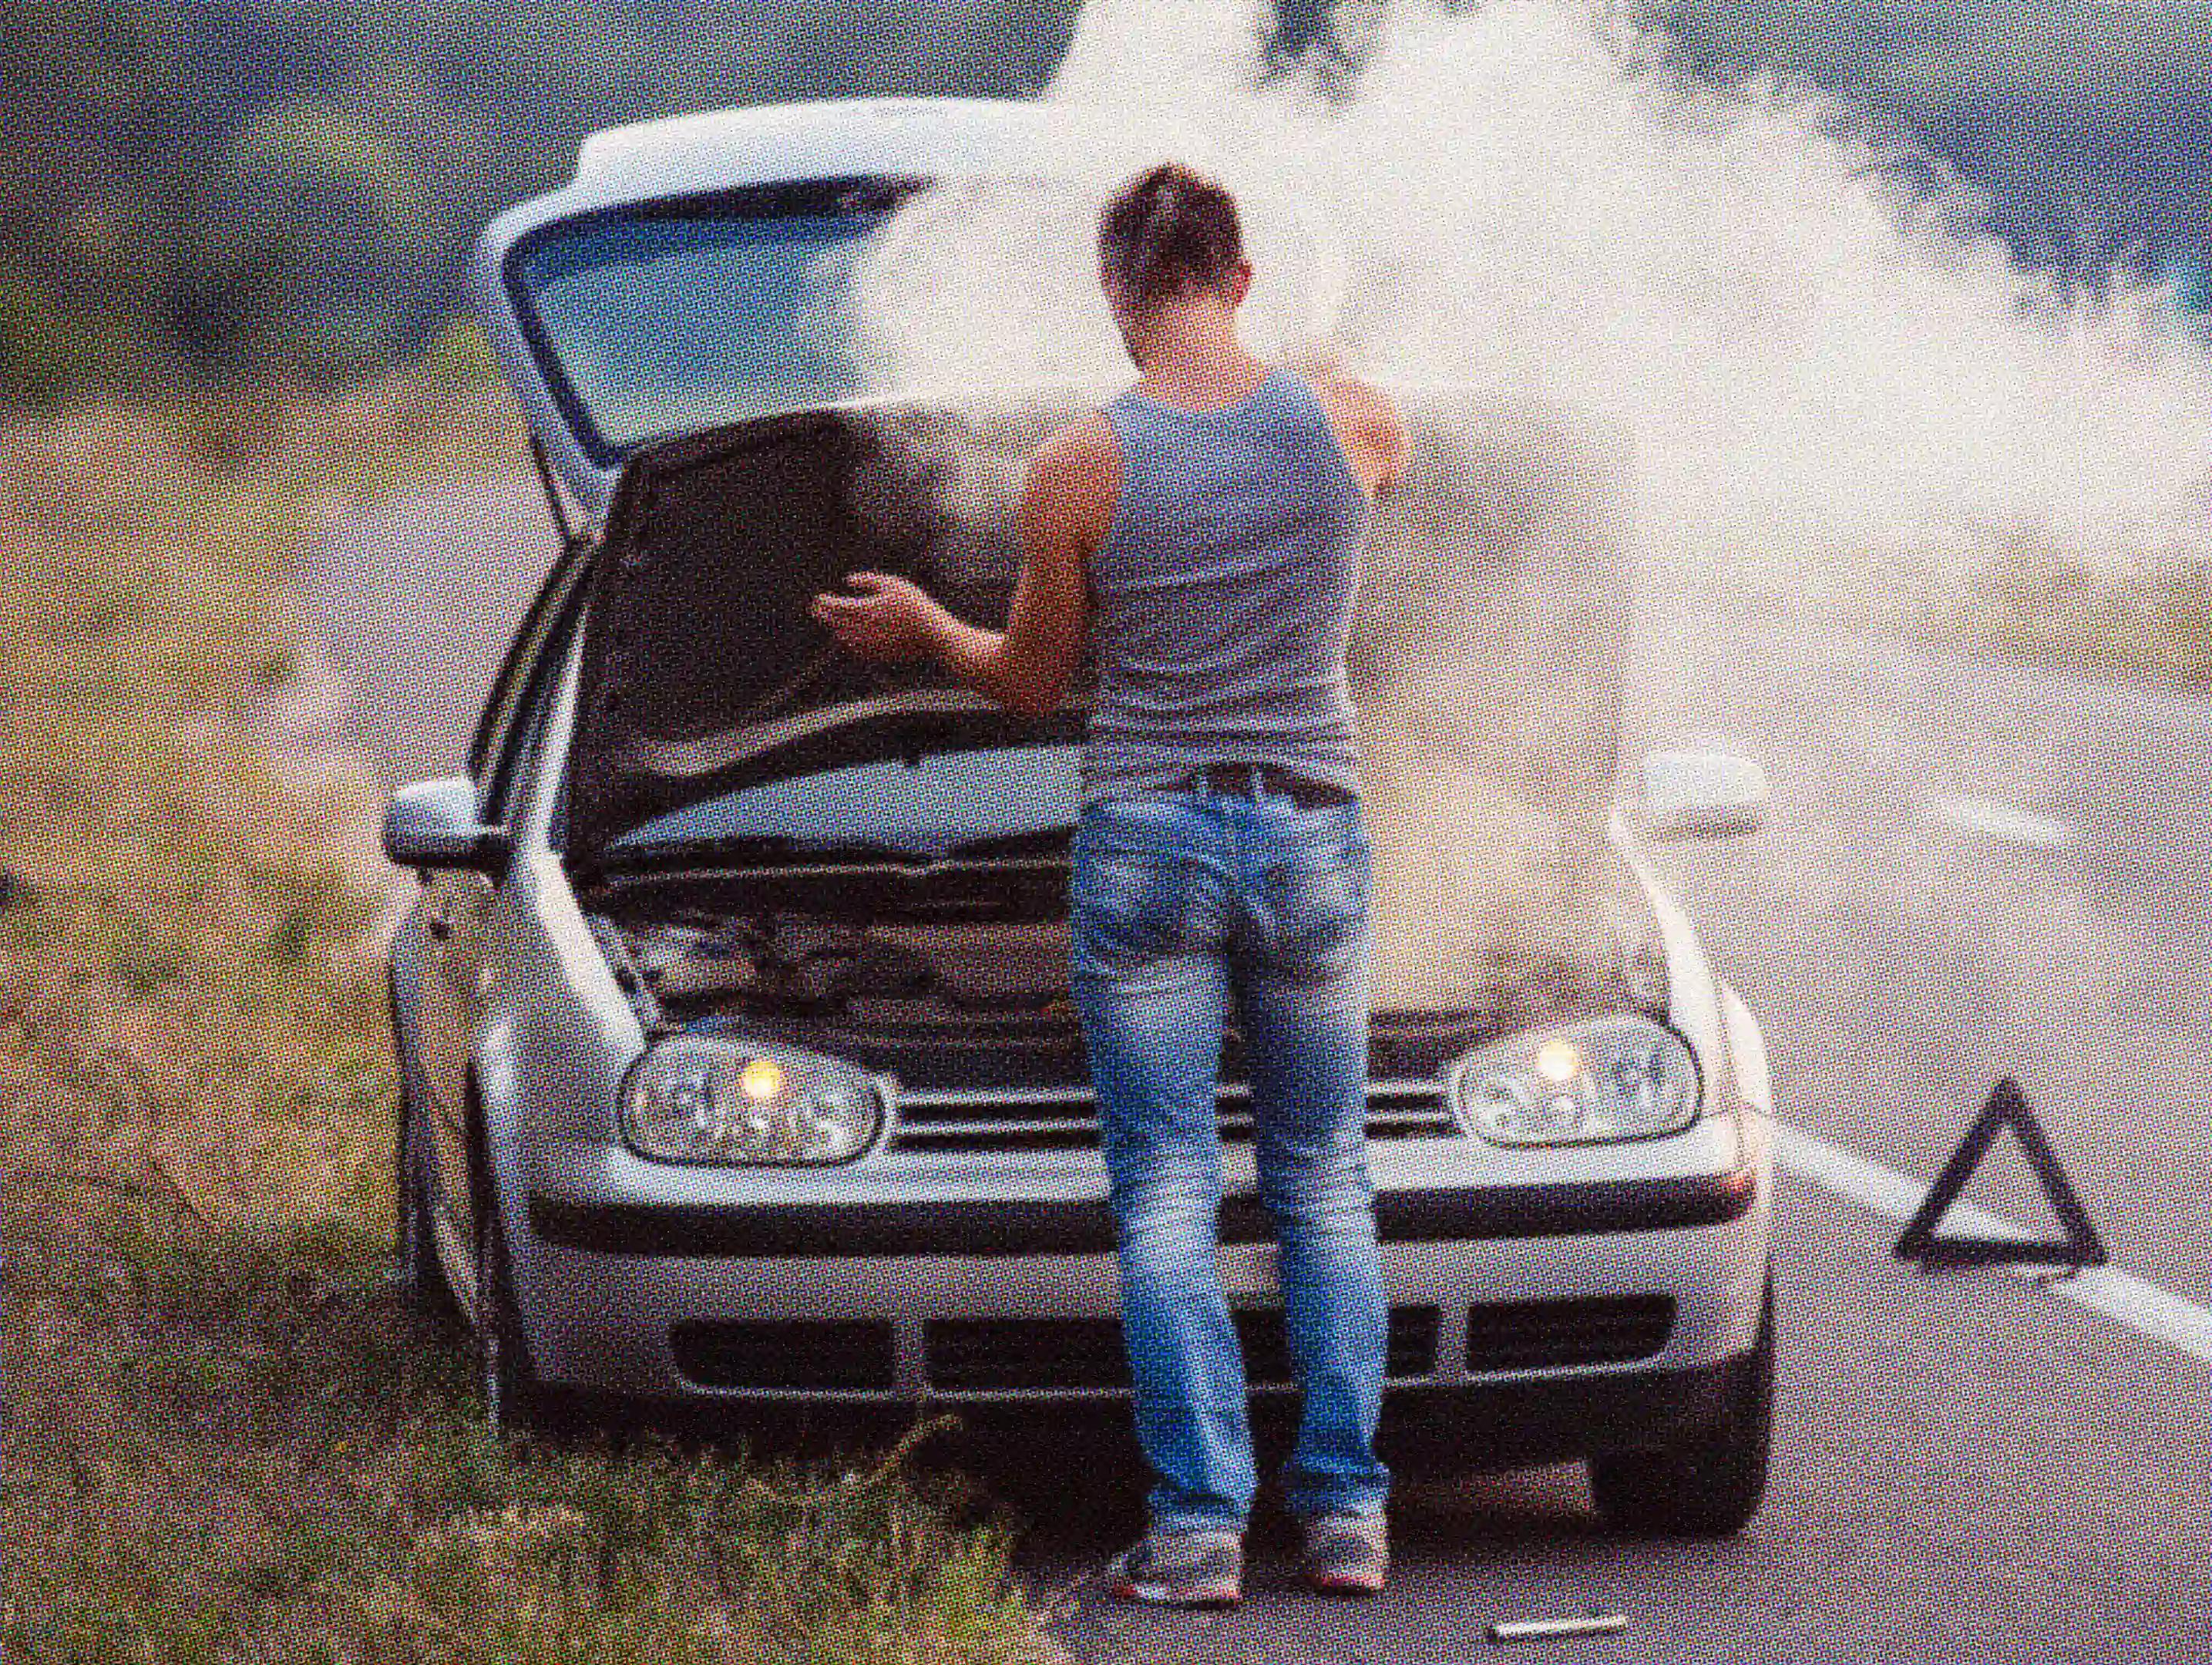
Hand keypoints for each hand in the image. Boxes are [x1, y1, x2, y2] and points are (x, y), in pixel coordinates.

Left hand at [808, 571, 945, 663]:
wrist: (933, 635)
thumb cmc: (915, 605)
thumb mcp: (893, 584)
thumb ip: (868, 580)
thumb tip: (849, 580)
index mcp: (861, 609)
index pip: (832, 606)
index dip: (823, 602)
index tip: (818, 599)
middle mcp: (859, 630)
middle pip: (833, 623)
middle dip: (823, 615)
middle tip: (816, 609)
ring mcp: (867, 645)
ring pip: (842, 638)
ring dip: (835, 629)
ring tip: (832, 623)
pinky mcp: (876, 656)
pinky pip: (855, 649)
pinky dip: (848, 642)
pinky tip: (849, 638)